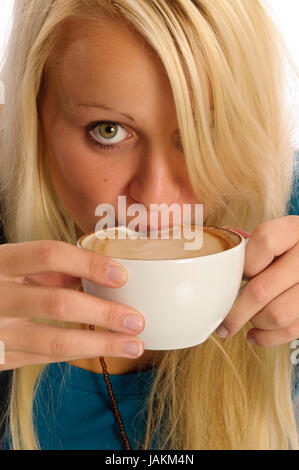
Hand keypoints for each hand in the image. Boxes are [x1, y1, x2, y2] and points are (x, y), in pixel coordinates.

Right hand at [0, 240, 144, 370]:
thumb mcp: (11, 263)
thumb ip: (46, 266)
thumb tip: (92, 271)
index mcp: (1, 262)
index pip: (49, 254)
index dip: (88, 263)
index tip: (122, 275)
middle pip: (58, 303)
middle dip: (104, 314)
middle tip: (137, 320)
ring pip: (54, 342)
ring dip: (100, 344)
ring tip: (133, 344)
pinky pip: (44, 358)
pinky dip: (78, 354)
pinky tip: (102, 351)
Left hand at [215, 216, 298, 346]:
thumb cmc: (289, 246)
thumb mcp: (275, 234)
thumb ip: (248, 243)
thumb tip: (213, 249)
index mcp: (294, 230)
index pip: (264, 243)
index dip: (243, 264)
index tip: (231, 276)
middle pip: (262, 290)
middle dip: (235, 311)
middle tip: (221, 320)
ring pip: (277, 315)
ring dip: (254, 322)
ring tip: (243, 321)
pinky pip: (292, 330)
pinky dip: (268, 337)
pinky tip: (255, 333)